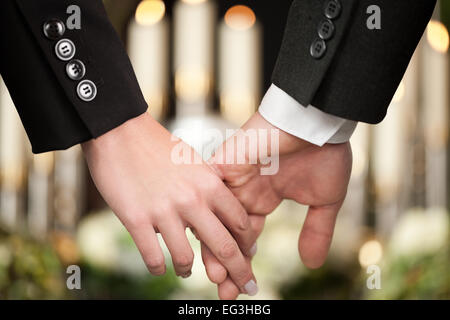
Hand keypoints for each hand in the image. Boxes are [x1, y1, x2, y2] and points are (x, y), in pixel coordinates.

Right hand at [81, 112, 258, 294]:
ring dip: (188, 270)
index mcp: (210, 183)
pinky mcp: (136, 219)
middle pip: (224, 246)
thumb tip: (216, 214)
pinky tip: (160, 267)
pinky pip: (154, 258)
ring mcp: (164, 211)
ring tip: (187, 271)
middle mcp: (192, 200)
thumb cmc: (158, 146)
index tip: (249, 255)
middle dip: (239, 272)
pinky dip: (159, 268)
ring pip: (186, 259)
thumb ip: (208, 188)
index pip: (239, 222)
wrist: (120, 131)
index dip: (247, 243)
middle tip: (247, 287)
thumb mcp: (193, 163)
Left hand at [202, 112, 352, 298]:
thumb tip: (311, 265)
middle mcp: (243, 192)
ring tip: (214, 275)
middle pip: (225, 233)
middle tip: (224, 291)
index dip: (243, 263)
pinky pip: (207, 192)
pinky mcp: (224, 163)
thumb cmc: (324, 154)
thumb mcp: (324, 202)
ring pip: (213, 217)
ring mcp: (232, 179)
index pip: (245, 239)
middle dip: (225, 263)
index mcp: (263, 200)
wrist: (318, 122)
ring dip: (213, 245)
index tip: (242, 289)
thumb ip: (315, 231)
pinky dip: (203, 213)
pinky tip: (197, 237)